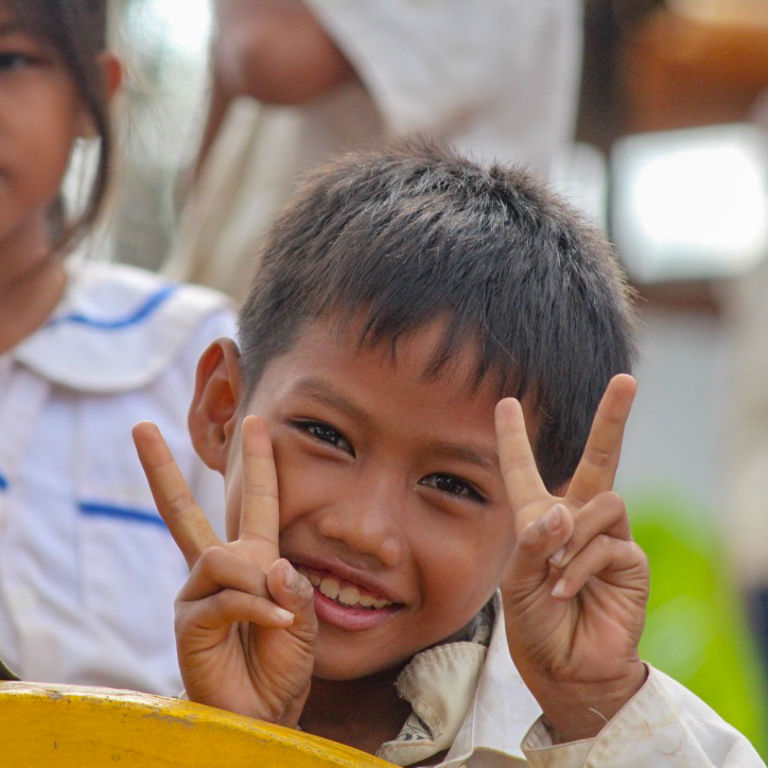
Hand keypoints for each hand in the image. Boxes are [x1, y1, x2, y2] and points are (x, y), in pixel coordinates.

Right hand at [132, 416, 316, 725]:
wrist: (265, 708)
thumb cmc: (283, 661)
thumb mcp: (304, 617)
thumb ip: (293, 587)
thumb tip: (272, 563)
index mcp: (252, 558)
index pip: (255, 501)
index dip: (258, 462)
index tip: (257, 422)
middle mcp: (217, 568)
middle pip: (182, 511)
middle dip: (161, 469)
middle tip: (142, 427)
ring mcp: (197, 593)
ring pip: (219, 556)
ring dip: (256, 581)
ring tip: (276, 613)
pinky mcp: (188, 621)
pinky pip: (224, 596)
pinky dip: (256, 606)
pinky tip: (274, 623)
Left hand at [495, 374, 648, 742]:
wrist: (565, 666)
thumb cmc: (534, 621)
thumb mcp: (517, 579)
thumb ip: (533, 541)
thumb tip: (566, 510)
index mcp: (539, 517)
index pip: (525, 469)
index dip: (514, 437)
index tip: (506, 402)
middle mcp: (576, 519)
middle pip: (600, 457)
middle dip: (612, 418)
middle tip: (626, 380)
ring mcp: (606, 537)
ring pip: (602, 501)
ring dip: (573, 534)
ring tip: (555, 570)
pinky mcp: (630, 560)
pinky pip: (607, 542)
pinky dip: (579, 564)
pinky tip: (566, 588)